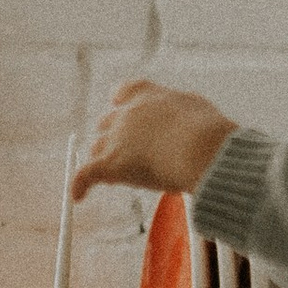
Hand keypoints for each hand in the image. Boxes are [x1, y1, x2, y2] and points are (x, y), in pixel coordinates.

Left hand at [72, 81, 235, 204]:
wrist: (201, 148)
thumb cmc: (210, 132)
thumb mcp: (197, 110)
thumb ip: (182, 112)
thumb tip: (183, 118)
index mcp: (149, 96)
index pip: (126, 91)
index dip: (120, 99)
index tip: (116, 102)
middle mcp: (127, 114)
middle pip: (107, 124)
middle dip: (113, 137)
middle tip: (123, 153)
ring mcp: (117, 138)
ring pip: (98, 149)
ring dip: (103, 161)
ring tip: (114, 177)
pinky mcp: (110, 163)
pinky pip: (85, 175)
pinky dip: (80, 185)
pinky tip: (78, 196)